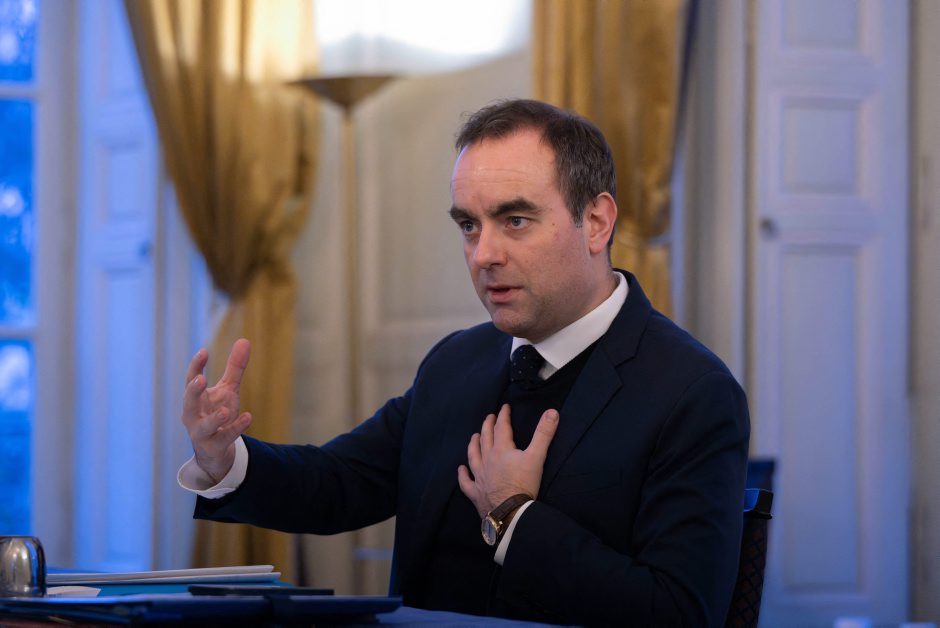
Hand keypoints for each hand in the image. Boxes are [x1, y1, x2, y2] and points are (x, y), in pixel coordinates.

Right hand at [181, 338, 252, 483]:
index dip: (196, 366)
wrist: (215, 451)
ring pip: (203, 427)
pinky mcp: (214, 447)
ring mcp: (202, 433)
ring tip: (225, 411)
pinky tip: (248, 417)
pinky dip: (236, 428)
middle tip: (200, 379)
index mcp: (195, 399)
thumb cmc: (218, 414)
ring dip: (214, 419)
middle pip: (189, 403)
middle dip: (192, 391)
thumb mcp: (227, 390)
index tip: (203, 351)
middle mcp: (194, 415)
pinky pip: (224, 438)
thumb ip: (234, 368)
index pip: (191, 380)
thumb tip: (244, 340)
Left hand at [457, 403, 559, 516]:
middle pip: (485, 438)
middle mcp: (487, 460)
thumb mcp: (537, 456)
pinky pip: (466, 482)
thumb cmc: (523, 483)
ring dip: (474, 444)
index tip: (505, 407)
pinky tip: (461, 469)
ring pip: (473, 456)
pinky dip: (463, 475)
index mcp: (501, 450)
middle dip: (488, 426)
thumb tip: (552, 411)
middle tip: (489, 417)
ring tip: (474, 436)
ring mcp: (479, 476)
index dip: (503, 416)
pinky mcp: (475, 492)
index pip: (501, 427)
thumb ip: (544, 433)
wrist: (510, 512)